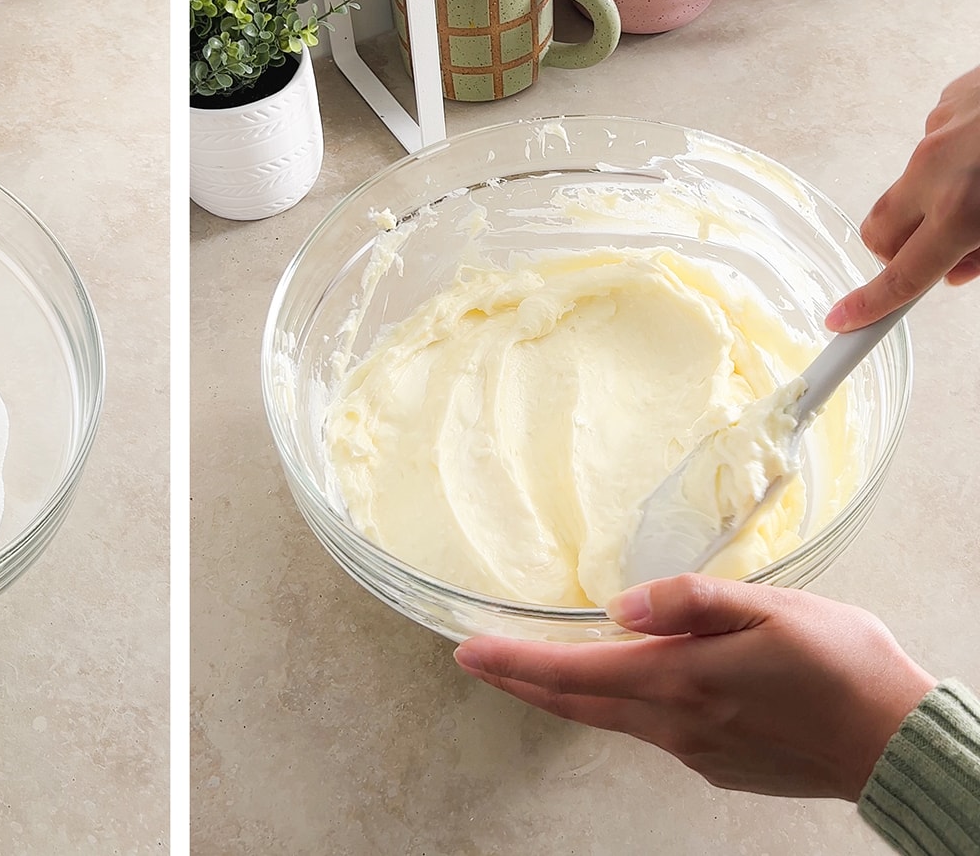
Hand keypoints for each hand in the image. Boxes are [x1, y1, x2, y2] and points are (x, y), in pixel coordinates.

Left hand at [453, 574, 935, 799]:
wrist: (897, 743)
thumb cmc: (844, 668)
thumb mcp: (772, 610)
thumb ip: (693, 601)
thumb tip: (623, 605)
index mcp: (679, 681)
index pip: (573, 672)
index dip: (514, 662)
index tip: (467, 650)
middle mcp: (675, 724)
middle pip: (577, 702)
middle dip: (521, 680)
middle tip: (476, 660)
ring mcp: (695, 750)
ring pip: (611, 718)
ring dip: (568, 693)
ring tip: (536, 669)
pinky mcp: (718, 764)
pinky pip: (654, 731)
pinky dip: (623, 707)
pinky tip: (631, 688)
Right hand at [829, 64, 979, 331]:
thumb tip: (961, 270)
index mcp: (961, 210)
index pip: (902, 276)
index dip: (870, 305)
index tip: (844, 321)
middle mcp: (936, 170)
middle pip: (881, 231)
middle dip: (899, 251)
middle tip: (942, 254)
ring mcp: (938, 130)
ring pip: (910, 186)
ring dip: (935, 201)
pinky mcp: (950, 99)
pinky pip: (934, 143)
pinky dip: (955, 157)